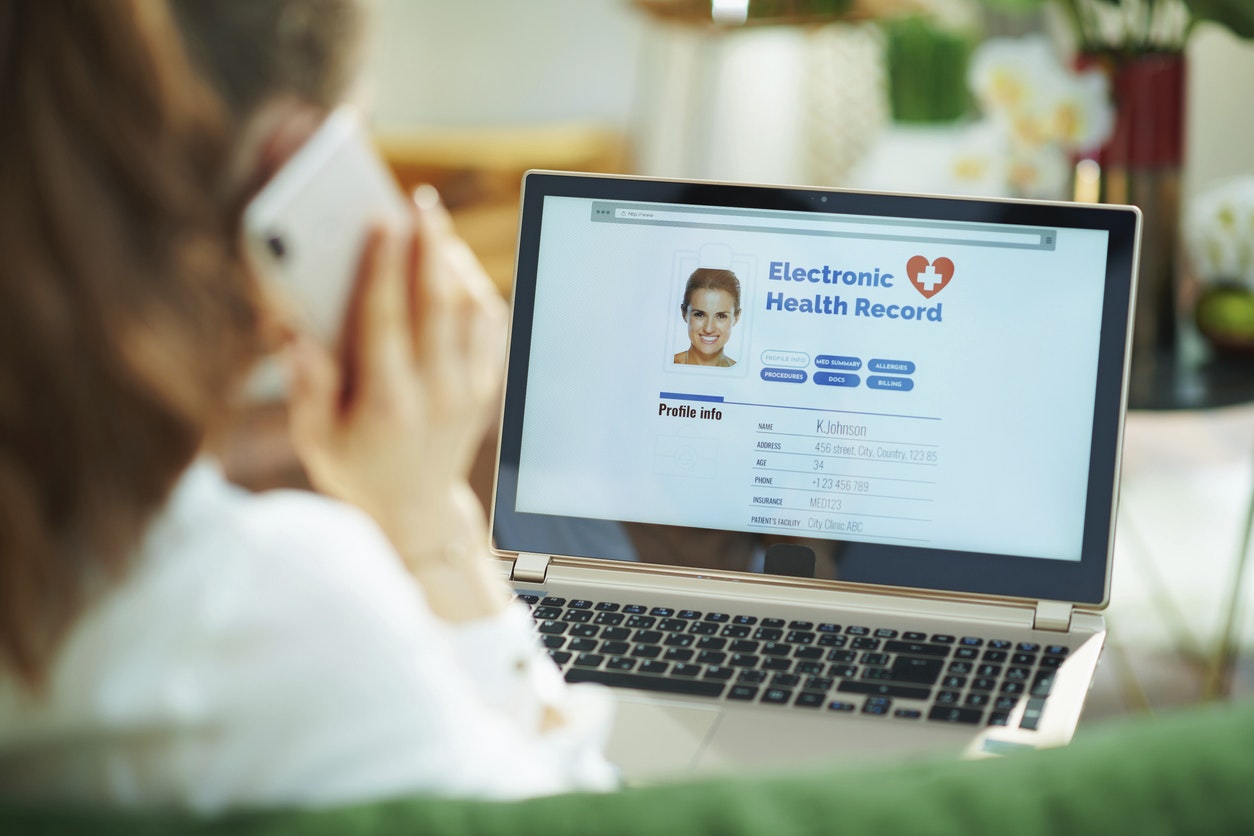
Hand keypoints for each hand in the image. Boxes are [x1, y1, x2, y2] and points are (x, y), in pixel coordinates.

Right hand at [286, 187, 510, 618]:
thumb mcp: (316, 440)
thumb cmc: (355, 469)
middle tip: (419, 202)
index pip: (387, 321)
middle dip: (428, 246)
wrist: (417, 512)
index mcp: (388, 405)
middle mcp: (437, 395)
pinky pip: (489, 326)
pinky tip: (453, 267)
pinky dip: (475, 289)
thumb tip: (296, 335)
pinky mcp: (487, 388)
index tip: (379, 220)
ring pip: (472, 309)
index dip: (382, 266)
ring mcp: (470, 391)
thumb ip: (307, 387)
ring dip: (454, 261)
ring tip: (433, 226)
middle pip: (439, 304)